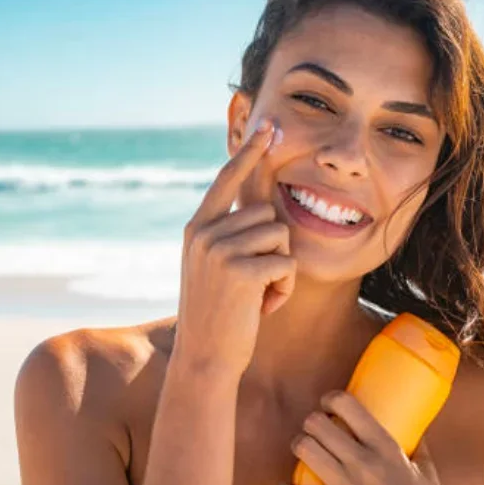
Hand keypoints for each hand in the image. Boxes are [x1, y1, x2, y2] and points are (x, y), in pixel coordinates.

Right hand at [173, 117, 295, 379]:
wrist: (204, 358)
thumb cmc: (218, 315)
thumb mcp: (213, 267)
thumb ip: (229, 235)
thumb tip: (264, 207)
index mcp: (197, 228)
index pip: (227, 180)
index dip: (250, 152)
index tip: (268, 126)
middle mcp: (204, 232)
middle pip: (268, 215)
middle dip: (273, 251)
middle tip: (252, 286)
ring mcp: (219, 250)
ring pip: (281, 237)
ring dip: (280, 271)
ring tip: (256, 296)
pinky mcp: (240, 270)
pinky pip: (286, 263)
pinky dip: (284, 290)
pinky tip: (261, 308)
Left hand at [282, 391, 443, 484]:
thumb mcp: (426, 477)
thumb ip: (418, 451)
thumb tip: (413, 428)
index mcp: (386, 450)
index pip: (347, 405)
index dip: (331, 398)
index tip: (328, 404)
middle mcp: (362, 465)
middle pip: (316, 423)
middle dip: (312, 422)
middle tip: (316, 428)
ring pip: (303, 448)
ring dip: (301, 446)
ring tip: (306, 450)